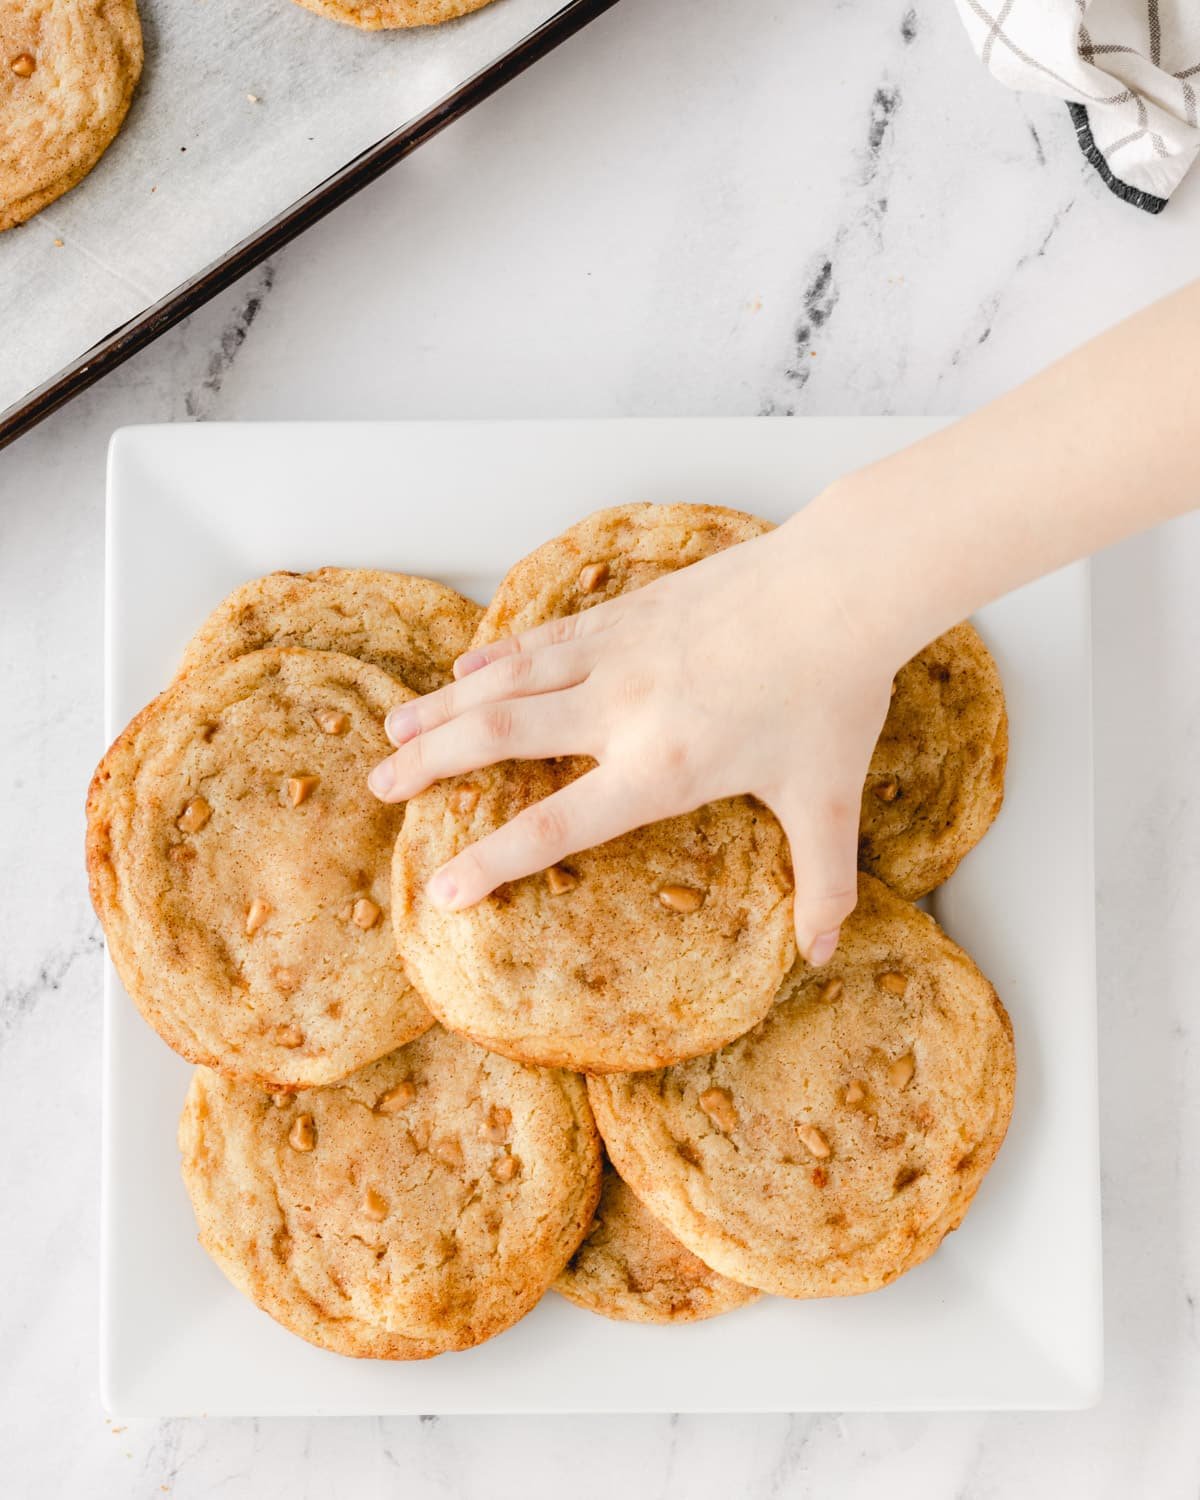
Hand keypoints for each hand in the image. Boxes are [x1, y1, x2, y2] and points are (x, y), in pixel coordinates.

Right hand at [368, 511, 899, 963]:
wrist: (840, 586)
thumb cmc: (833, 691)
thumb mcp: (826, 797)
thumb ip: (822, 881)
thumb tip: (822, 953)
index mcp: (659, 765)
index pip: (555, 826)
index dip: (491, 861)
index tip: (441, 890)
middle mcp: (619, 708)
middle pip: (498, 737)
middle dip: (430, 766)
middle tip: (380, 787)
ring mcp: (616, 651)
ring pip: (505, 679)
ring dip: (443, 706)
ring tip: (395, 730)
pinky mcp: (626, 610)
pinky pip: (543, 635)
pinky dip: (496, 654)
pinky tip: (467, 665)